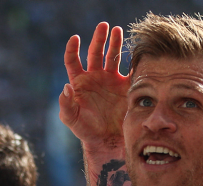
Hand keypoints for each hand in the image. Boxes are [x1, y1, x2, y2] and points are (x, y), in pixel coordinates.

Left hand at [59, 22, 128, 149]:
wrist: (107, 141)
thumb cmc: (86, 131)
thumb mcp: (72, 120)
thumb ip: (66, 105)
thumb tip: (66, 87)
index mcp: (79, 82)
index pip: (73, 60)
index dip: (73, 49)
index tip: (75, 38)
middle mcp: (95, 77)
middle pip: (95, 52)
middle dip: (99, 38)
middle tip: (104, 26)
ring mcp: (110, 80)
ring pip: (112, 56)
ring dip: (114, 43)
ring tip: (117, 30)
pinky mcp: (125, 86)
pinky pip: (130, 70)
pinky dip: (133, 61)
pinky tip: (135, 52)